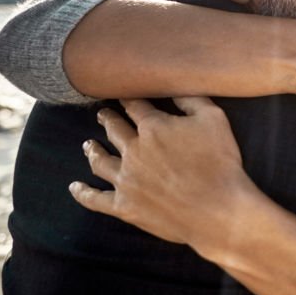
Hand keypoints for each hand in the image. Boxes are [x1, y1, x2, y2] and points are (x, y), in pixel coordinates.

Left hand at [69, 96, 254, 247]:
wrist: (216, 209)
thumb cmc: (220, 162)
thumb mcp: (214, 120)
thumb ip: (192, 99)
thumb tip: (175, 84)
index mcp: (153, 127)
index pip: (135, 106)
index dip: (128, 98)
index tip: (122, 93)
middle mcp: (133, 150)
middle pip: (114, 130)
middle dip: (107, 119)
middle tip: (102, 114)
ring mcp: (126, 179)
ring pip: (100, 161)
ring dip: (93, 150)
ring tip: (88, 144)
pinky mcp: (124, 206)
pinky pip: (95, 199)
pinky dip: (83, 193)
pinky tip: (75, 187)